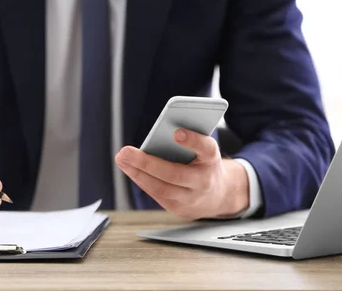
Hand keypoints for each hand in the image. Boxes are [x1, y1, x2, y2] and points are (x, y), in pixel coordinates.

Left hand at [115, 129, 248, 219]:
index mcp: (211, 160)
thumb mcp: (202, 150)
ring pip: (161, 188)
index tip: (177, 133)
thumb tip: (160, 133)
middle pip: (174, 174)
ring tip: (122, 160)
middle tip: (125, 152)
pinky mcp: (179, 209)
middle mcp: (203, 181)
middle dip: (146, 163)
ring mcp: (191, 198)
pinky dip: (141, 180)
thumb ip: (186, 141)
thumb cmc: (204, 164)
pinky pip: (157, 194)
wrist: (219, 195)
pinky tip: (129, 169)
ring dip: (137, 173)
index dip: (193, 141)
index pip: (206, 149)